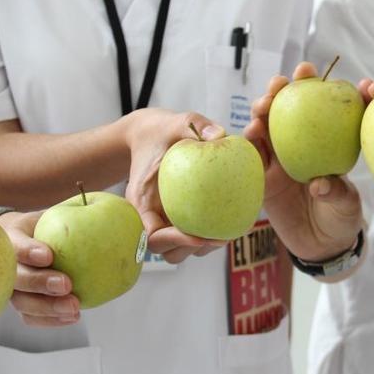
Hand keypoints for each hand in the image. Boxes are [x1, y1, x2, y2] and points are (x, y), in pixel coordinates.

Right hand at [0, 211, 80, 325]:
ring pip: (22, 302)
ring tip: (75, 307)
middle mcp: (4, 266)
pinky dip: (51, 320)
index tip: (48, 255)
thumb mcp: (50, 213)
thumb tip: (100, 205)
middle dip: (40, 283)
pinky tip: (73, 317)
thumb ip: (68, 212)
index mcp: (9, 239)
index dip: (28, 251)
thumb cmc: (42, 225)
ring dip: (48, 308)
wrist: (22, 241)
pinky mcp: (21, 303)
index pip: (14, 244)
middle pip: (16, 279)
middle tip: (66, 284)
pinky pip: (31, 317)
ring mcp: (10, 288)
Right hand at [122, 109, 228, 262]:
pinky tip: (232, 225)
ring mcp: (162, 220)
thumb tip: (220, 135)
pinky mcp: (175, 219)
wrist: (151, 135)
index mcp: (142, 201)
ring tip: (227, 235)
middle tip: (222, 238)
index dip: (175, 241)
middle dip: (192, 249)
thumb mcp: (178, 122)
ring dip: (201, 248)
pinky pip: (189, 237)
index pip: (152, 235)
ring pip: (178, 250)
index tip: (199, 236)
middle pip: (166, 251)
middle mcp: (149, 216)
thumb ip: (196, 126)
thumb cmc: (163, 130)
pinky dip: (206, 238)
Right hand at [246, 62, 362, 265]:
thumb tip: (320, 185)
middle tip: (279, 85)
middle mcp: (298, 146)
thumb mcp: (347, 206)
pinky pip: (251, 159)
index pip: (318, 107)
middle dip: (279, 92)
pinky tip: (246, 134)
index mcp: (323, 143)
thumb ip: (336, 194)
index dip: (311, 84)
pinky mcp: (262, 180)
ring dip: (260, 114)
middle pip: (285, 111)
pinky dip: (247, 145)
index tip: (307, 70)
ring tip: (262, 108)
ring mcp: (277, 161)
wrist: (321, 247)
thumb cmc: (342, 220)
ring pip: (264, 129)